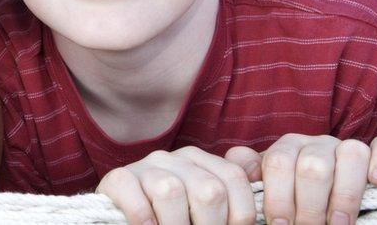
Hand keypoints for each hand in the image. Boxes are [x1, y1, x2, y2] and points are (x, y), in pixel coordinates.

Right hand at [96, 146, 255, 224]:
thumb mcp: (202, 206)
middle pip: (209, 189)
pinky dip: (145, 222)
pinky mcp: (118, 178)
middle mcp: (174, 157)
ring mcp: (144, 166)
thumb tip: (258, 179)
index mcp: (200, 161)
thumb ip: (230, 194)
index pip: (235, 180)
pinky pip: (137, 200)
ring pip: (172, 192)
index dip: (240, 217)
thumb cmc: (169, 217)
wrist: (121, 218)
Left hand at [225, 134, 376, 224]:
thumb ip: (249, 172)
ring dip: (345, 195)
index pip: (277, 163)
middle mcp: (316, 144)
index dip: (278, 198)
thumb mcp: (268, 183)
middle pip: (313, 165)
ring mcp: (346, 147)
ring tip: (339, 224)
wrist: (320, 189)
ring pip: (350, 154)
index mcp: (287, 149)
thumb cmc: (292, 192)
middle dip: (310, 205)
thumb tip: (242, 169)